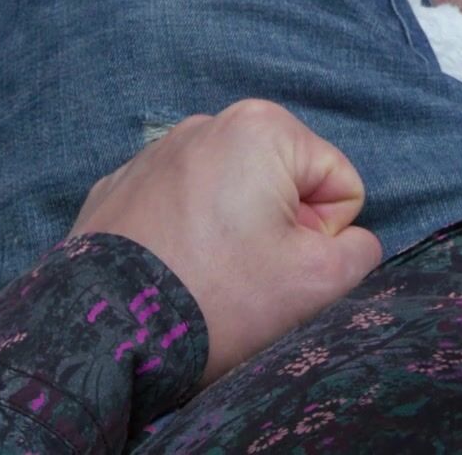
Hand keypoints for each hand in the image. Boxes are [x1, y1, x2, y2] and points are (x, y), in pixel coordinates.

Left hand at [71, 99, 381, 383]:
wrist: (100, 336)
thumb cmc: (217, 300)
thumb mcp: (320, 283)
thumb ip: (361, 251)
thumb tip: (347, 243)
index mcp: (262, 127)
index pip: (338, 184)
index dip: (325, 236)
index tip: (283, 266)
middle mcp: (206, 125)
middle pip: (286, 186)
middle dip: (279, 232)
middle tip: (246, 279)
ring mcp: (155, 155)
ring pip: (234, 200)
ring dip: (234, 237)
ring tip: (205, 280)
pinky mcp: (119, 188)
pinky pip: (182, 210)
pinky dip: (187, 239)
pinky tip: (171, 273)